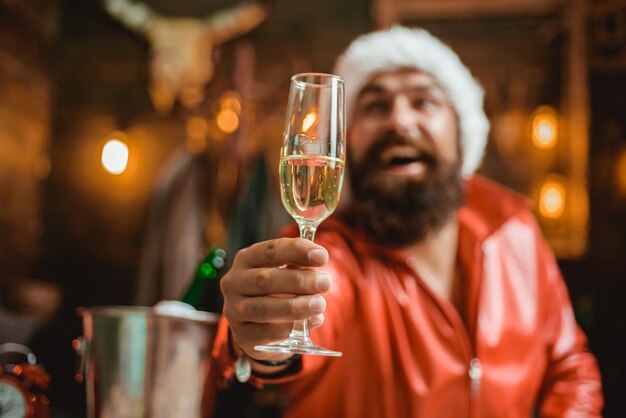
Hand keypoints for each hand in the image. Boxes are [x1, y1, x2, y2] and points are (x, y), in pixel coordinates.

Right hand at [221, 238, 330, 361]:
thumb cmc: (277, 291)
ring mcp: (234, 310)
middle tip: (325, 282)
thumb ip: (300, 266)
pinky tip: (312, 321)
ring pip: (263, 308)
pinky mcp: (241, 336)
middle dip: (299, 280)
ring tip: (320, 304)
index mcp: (246, 259)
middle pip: (264, 279)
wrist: (260, 327)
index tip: (322, 256)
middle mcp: (234, 283)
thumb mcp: (286, 272)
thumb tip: (318, 261)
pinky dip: (290, 327)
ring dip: (296, 306)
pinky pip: (266, 333)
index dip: (297, 251)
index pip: (270, 251)